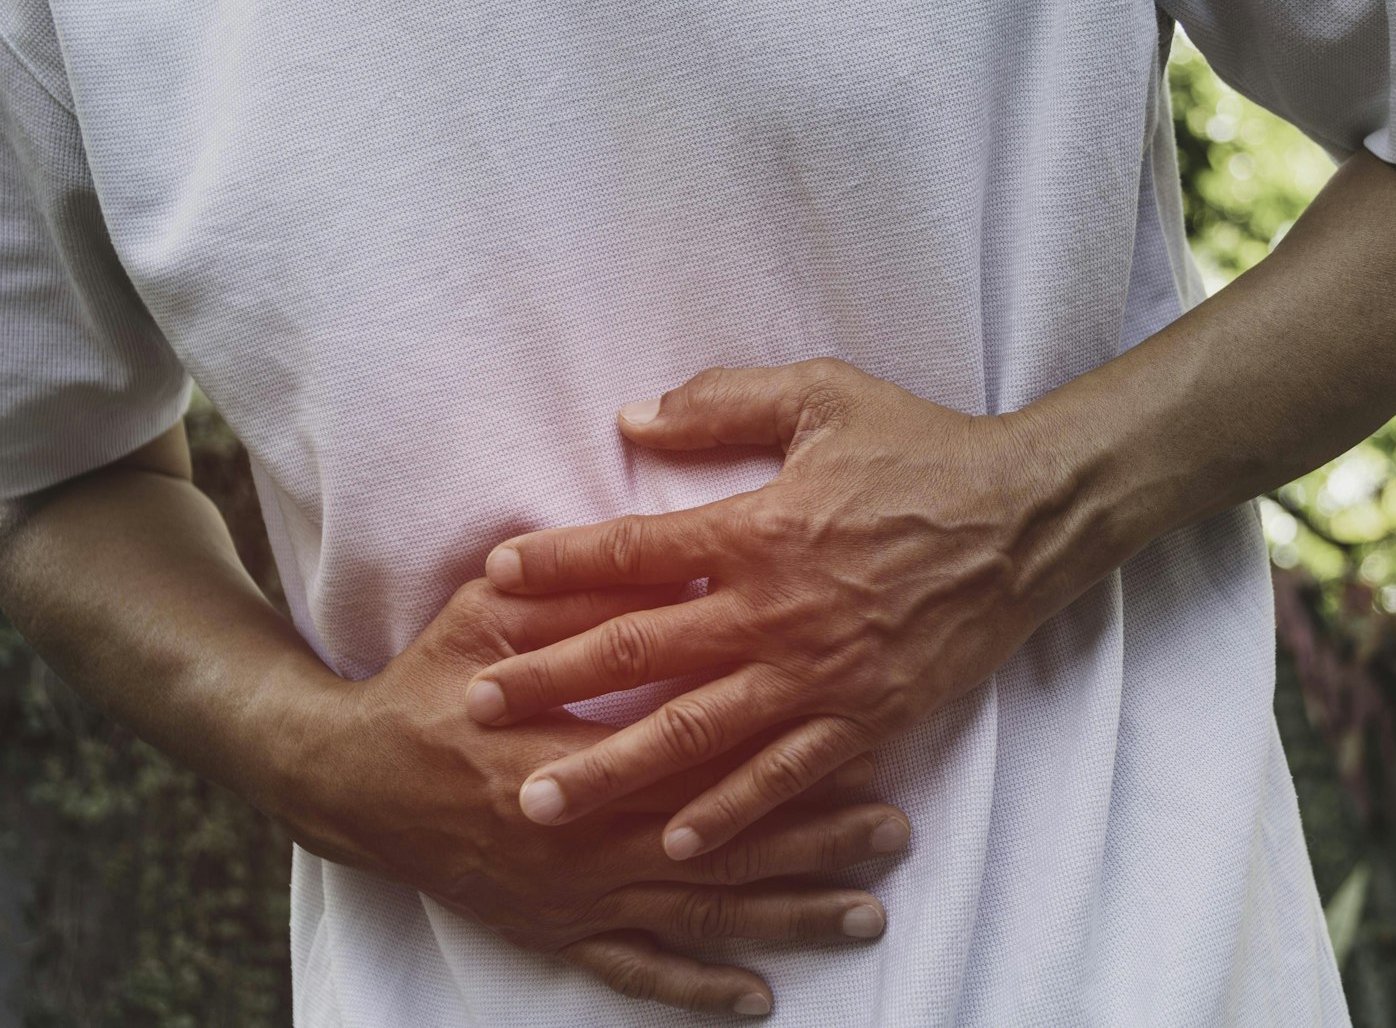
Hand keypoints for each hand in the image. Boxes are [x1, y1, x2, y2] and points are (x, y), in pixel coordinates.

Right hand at [281, 576, 911, 1017]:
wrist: (345, 779)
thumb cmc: (425, 685)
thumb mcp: (490, 620)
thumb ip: (580, 601)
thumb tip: (675, 566)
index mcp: (570, 759)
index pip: (698, 763)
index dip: (780, 763)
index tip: (860, 751)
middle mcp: (579, 843)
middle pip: (720, 849)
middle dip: (813, 845)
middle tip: (894, 837)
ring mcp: (568, 897)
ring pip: (696, 918)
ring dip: (784, 917)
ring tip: (865, 914)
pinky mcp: (552, 929)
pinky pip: (633, 969)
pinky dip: (694, 989)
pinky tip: (755, 999)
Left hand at [469, 358, 1094, 859]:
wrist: (1028, 519)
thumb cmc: (924, 451)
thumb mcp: (823, 396)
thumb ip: (722, 404)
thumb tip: (631, 420)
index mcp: (758, 528)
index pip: (632, 552)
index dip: (557, 565)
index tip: (492, 581)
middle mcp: (774, 611)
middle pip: (639, 654)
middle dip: (549, 682)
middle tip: (474, 708)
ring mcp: (818, 674)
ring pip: (695, 733)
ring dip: (610, 769)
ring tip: (538, 799)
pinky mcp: (864, 717)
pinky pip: (783, 777)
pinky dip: (727, 813)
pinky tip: (671, 842)